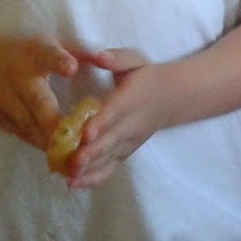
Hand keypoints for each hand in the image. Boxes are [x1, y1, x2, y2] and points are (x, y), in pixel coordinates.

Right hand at [0, 37, 78, 150]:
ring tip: (74, 156)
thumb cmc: (23, 55)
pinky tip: (59, 159)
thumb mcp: (45, 44)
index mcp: (33, 54)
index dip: (59, 61)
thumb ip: (74, 51)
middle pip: (36, 101)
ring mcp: (4, 101)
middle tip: (76, 136)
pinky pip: (23, 135)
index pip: (47, 55)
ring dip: (50, 141)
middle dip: (54, 120)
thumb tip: (104, 57)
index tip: (72, 68)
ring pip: (29, 125)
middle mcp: (17, 78)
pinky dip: (40, 146)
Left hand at [59, 48, 167, 188]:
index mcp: (131, 99)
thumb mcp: (135, 60)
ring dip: (90, 170)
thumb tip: (98, 56)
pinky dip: (93, 178)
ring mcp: (129, 142)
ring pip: (109, 158)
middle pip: (111, 141)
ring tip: (69, 178)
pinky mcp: (125, 153)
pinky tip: (74, 185)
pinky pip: (110, 168)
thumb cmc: (146, 76)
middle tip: (73, 162)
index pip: (115, 112)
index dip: (101, 123)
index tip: (86, 133)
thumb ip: (117, 58)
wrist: (171, 97)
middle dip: (92, 153)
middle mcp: (132, 124)